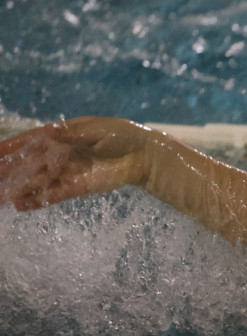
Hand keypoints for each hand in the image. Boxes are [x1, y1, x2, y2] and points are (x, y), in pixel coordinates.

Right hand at [0, 116, 151, 209]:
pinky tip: (21, 205)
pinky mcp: (79, 186)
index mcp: (61, 135)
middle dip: (8, 171)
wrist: (144, 155)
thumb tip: (48, 131)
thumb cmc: (121, 136)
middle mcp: (60, 154)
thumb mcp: (96, 130)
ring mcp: (68, 172)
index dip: (11, 146)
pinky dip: (38, 200)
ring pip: (37, 182)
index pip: (30, 141)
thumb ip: (71, 133)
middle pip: (29, 164)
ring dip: (18, 189)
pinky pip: (55, 194)